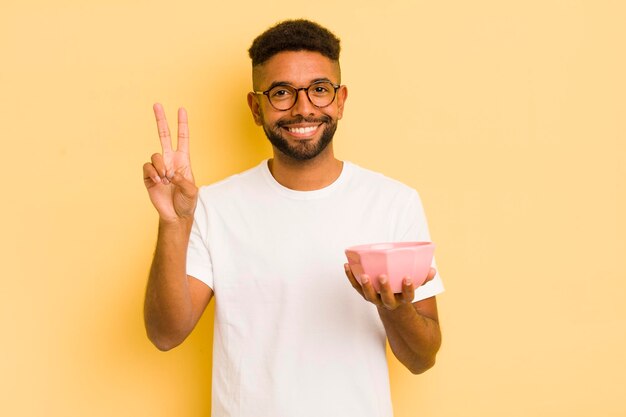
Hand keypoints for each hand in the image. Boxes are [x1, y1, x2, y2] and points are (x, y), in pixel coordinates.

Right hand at [143, 103, 197, 222]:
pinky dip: (153, 173)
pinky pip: (147, 167)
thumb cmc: (187, 203)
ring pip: (155, 155)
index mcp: (183, 160)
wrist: (175, 215)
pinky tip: (158, 182)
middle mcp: (170, 160)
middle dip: (161, 120)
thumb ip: (183, 180)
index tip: (181, 109)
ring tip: (166, 180)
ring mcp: (159, 167)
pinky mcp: (148, 176)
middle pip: (163, 135)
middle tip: (157, 104)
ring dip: (161, 167)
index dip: (182, 124)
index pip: (182, 138)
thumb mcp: (192, 191)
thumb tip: (169, 173)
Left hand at [344, 264, 435, 309]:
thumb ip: (423, 278)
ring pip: (369, 296)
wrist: (392, 308)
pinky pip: (357, 288)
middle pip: (386, 299)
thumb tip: (433, 270)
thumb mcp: (416, 288)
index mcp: (403, 301)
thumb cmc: (404, 292)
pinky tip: (347, 265)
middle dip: (384, 288)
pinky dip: (351, 277)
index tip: (408, 278)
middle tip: (383, 276)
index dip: (408, 288)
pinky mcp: (365, 294)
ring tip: (363, 274)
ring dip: (365, 285)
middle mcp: (389, 303)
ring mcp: (376, 300)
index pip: (408, 297)